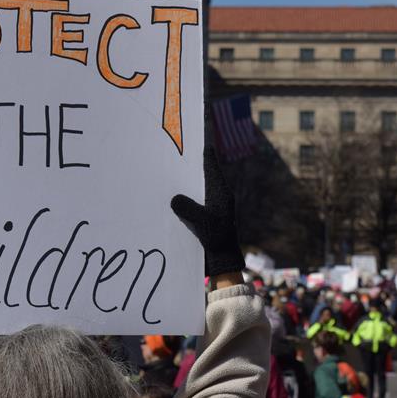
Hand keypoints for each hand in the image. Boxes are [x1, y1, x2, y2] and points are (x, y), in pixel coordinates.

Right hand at [171, 146, 243, 278]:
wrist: (224, 257)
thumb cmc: (217, 237)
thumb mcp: (202, 221)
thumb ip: (188, 208)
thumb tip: (174, 198)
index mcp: (220, 191)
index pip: (211, 166)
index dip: (204, 153)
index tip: (197, 139)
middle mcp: (218, 194)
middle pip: (203, 173)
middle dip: (191, 164)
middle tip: (178, 152)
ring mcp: (213, 204)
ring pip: (198, 186)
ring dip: (187, 180)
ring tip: (172, 171)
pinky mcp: (208, 213)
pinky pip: (196, 198)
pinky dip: (187, 194)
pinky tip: (174, 195)